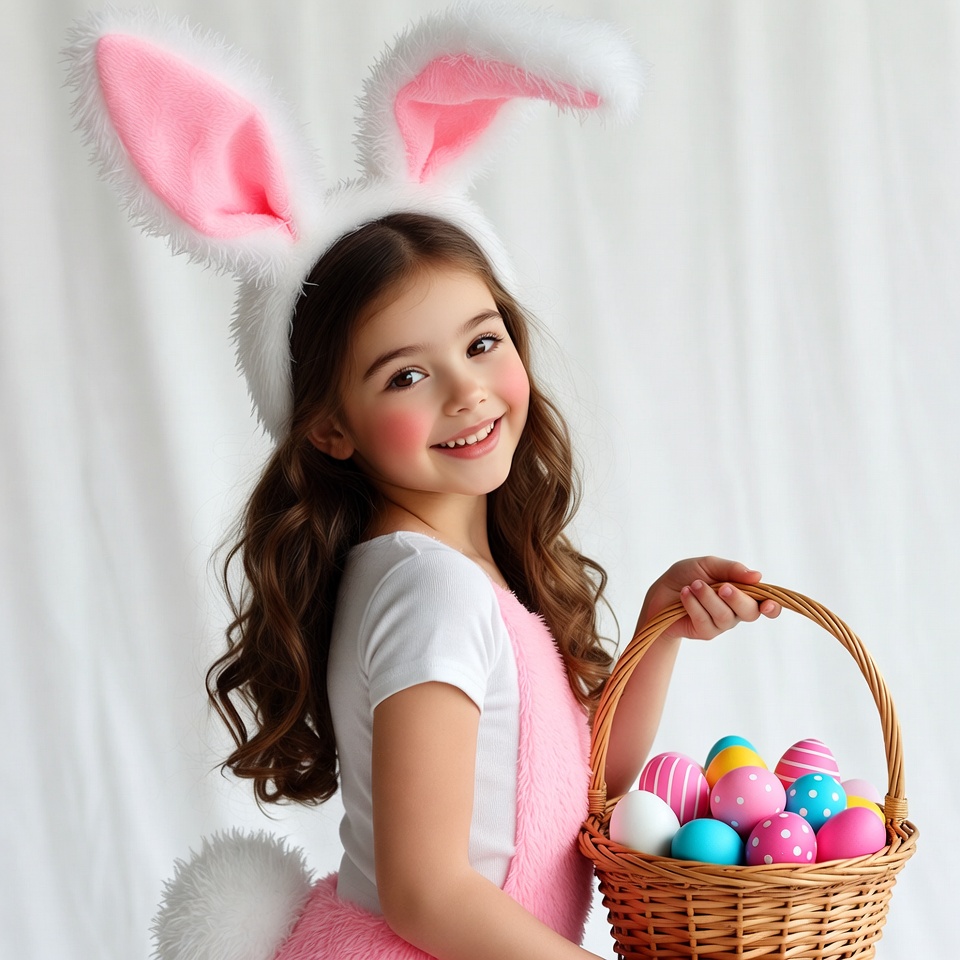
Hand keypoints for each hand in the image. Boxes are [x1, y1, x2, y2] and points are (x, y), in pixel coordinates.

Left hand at [638, 557, 780, 642]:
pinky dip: (694, 605)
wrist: (660, 592)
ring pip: (726, 616)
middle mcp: (735, 610)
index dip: (772, 606)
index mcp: (742, 592)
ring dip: (708, 598)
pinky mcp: (705, 632)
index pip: (765, 603)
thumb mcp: (708, 565)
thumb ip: (732, 569)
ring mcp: (721, 623)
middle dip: (737, 598)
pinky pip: (705, 620)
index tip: (768, 604)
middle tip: (722, 587)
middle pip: (750, 612)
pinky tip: (684, 594)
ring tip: (693, 585)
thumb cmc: (686, 576)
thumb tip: (758, 576)